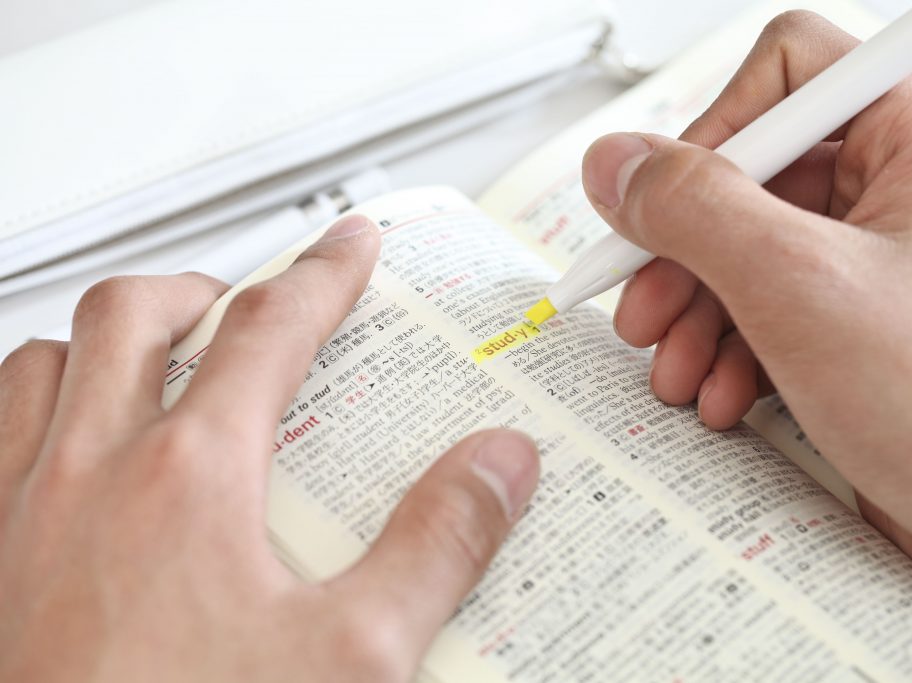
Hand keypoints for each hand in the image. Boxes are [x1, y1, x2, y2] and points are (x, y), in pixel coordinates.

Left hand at [0, 215, 538, 681]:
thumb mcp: (352, 656)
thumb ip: (437, 546)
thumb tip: (499, 465)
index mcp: (192, 477)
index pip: (269, 330)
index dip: (321, 275)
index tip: (348, 246)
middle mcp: (91, 472)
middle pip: (136, 315)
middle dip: (202, 287)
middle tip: (246, 301)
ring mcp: (21, 511)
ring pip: (45, 363)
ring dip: (104, 342)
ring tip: (153, 357)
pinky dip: (33, 408)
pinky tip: (65, 446)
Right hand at [581, 12, 911, 631]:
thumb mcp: (799, 290)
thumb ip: (694, 210)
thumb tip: (618, 164)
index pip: (787, 75)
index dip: (711, 133)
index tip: (657, 203)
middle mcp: (903, 191)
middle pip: (751, 177)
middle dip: (685, 253)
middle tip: (642, 306)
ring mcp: (879, 262)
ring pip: (748, 249)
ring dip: (696, 312)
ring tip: (678, 370)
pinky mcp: (858, 324)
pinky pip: (767, 306)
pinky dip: (729, 349)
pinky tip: (721, 393)